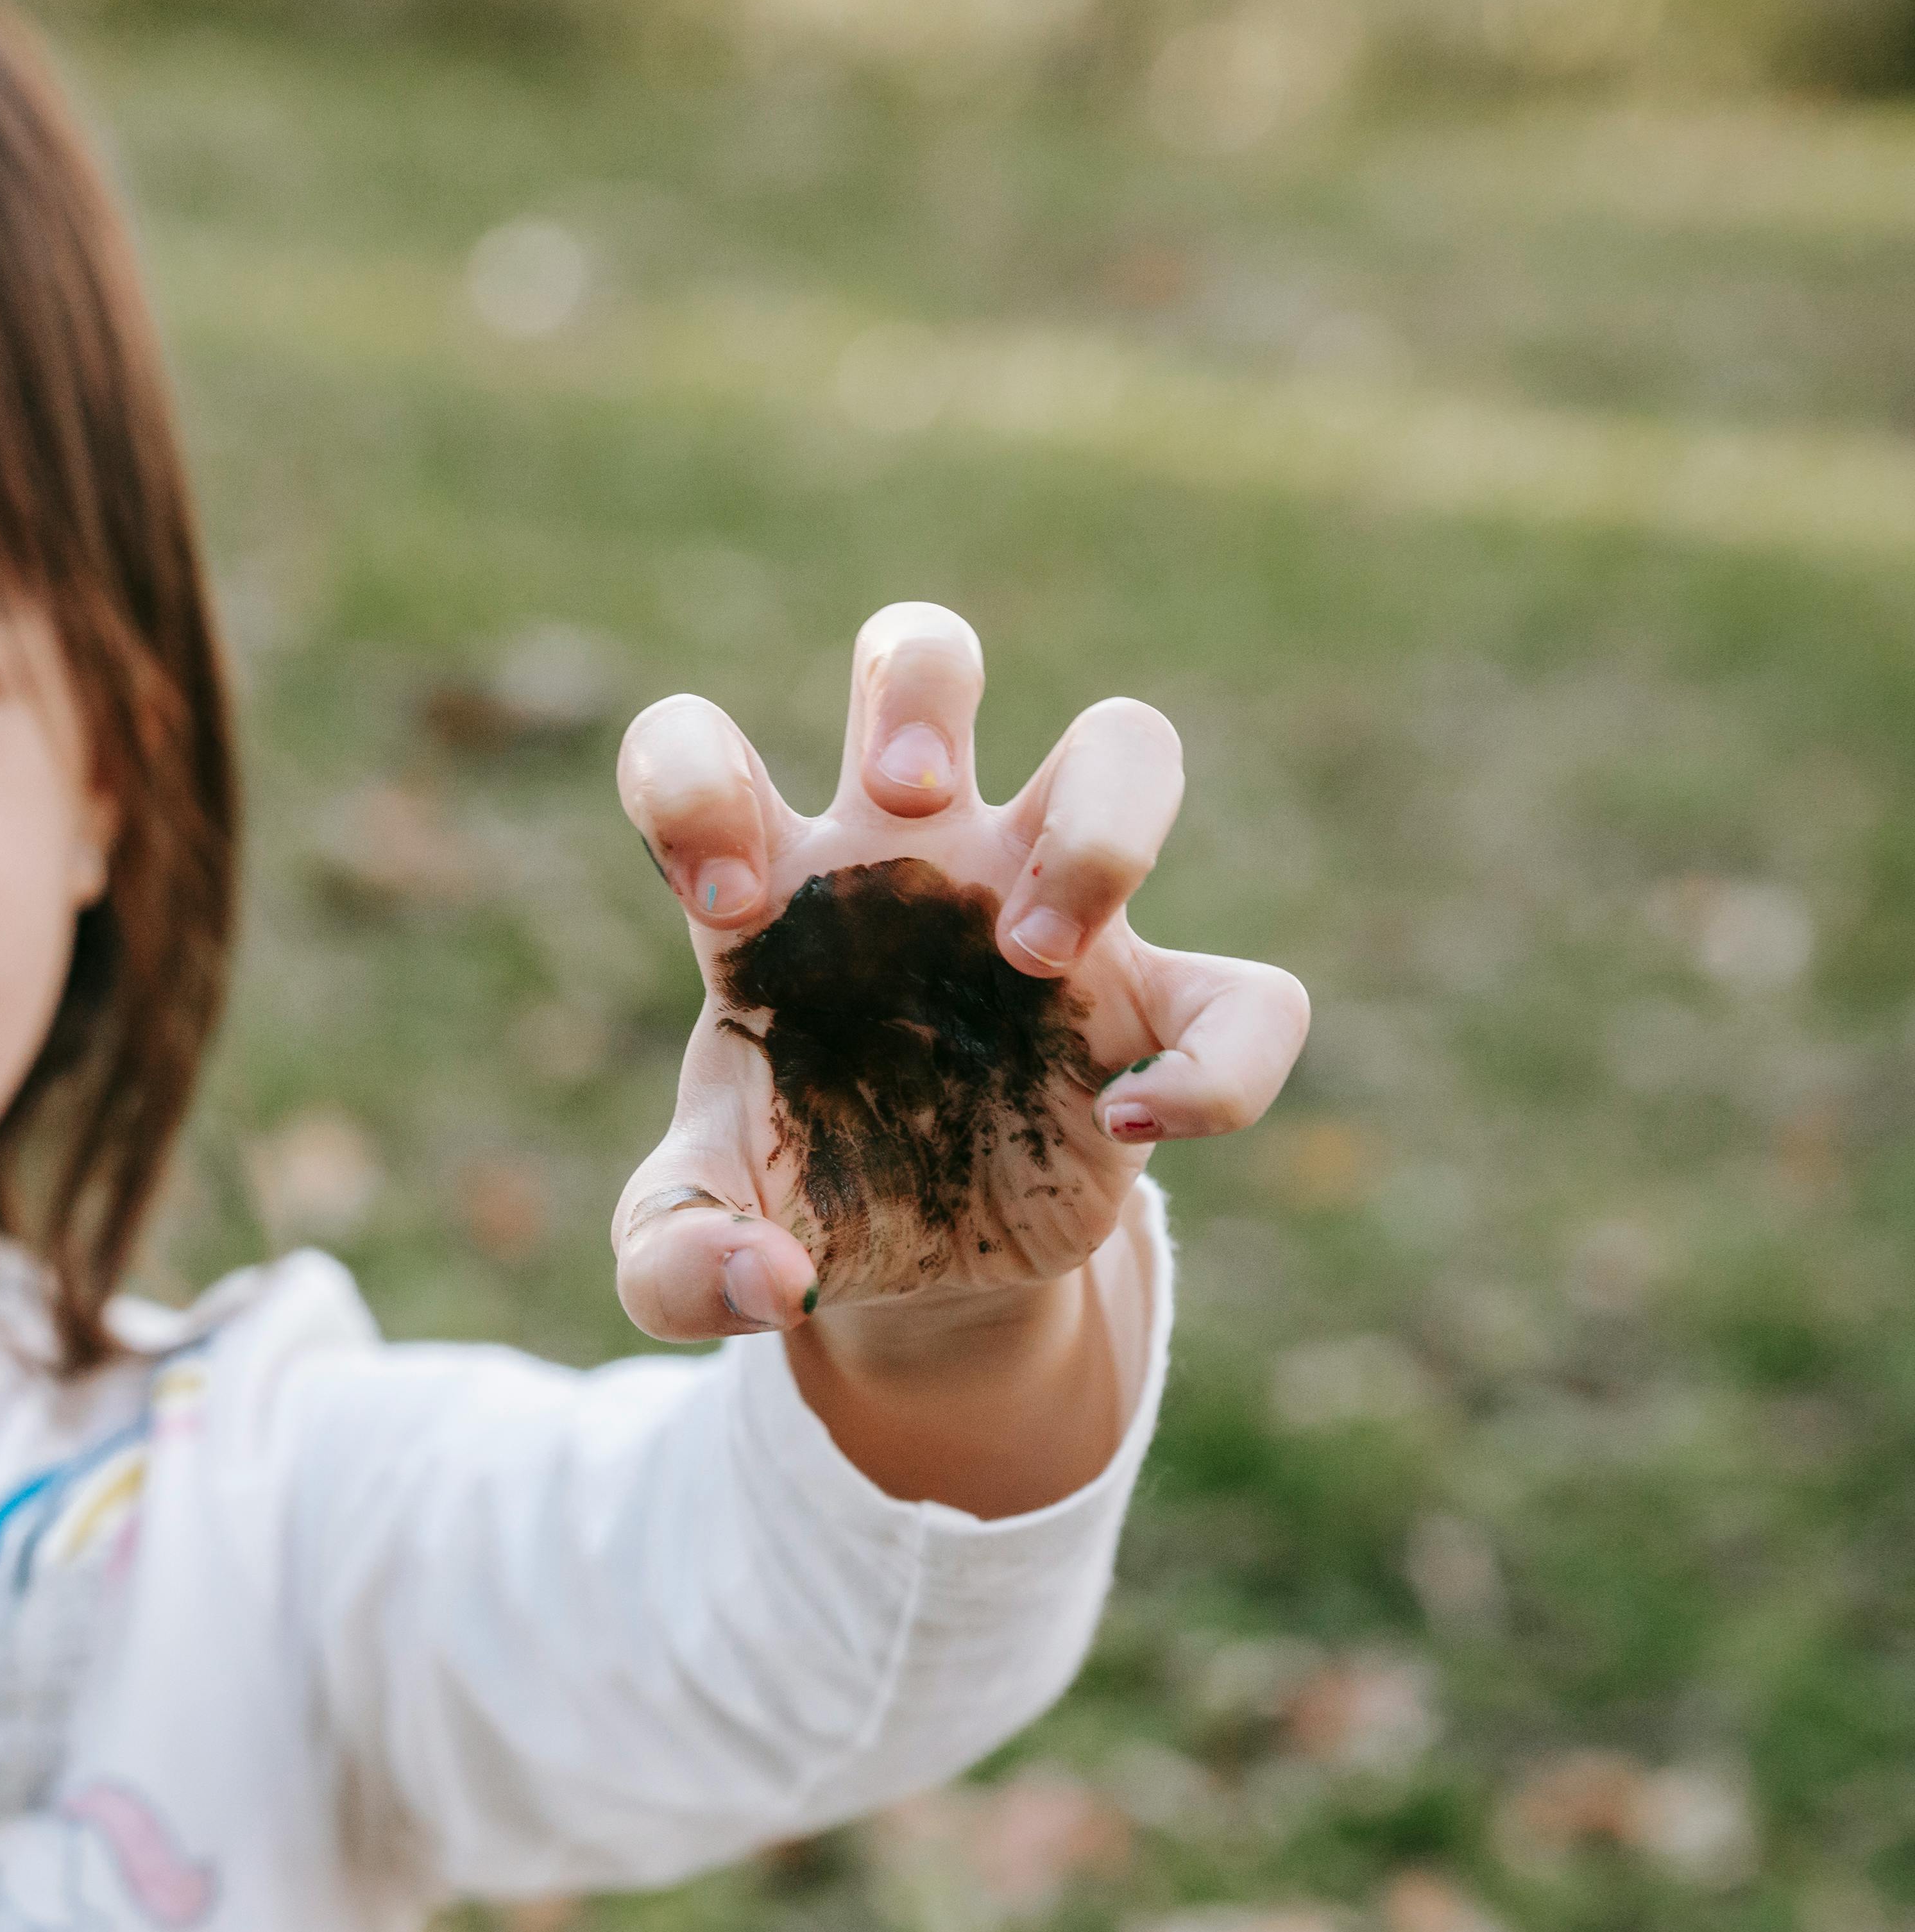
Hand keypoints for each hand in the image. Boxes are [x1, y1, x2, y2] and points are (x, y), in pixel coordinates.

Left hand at [608, 602, 1308, 1344]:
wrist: (902, 1266)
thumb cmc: (789, 1196)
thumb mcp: (686, 1251)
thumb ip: (675, 1265)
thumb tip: (763, 1280)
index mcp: (775, 888)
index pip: (699, 746)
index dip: (694, 778)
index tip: (721, 900)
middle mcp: (916, 866)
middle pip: (926, 651)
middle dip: (920, 688)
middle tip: (908, 799)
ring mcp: (1050, 917)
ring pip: (1126, 744)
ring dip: (1098, 826)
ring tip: (1032, 955)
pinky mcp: (1157, 1014)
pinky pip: (1256, 996)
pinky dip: (1219, 1067)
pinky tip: (1127, 1123)